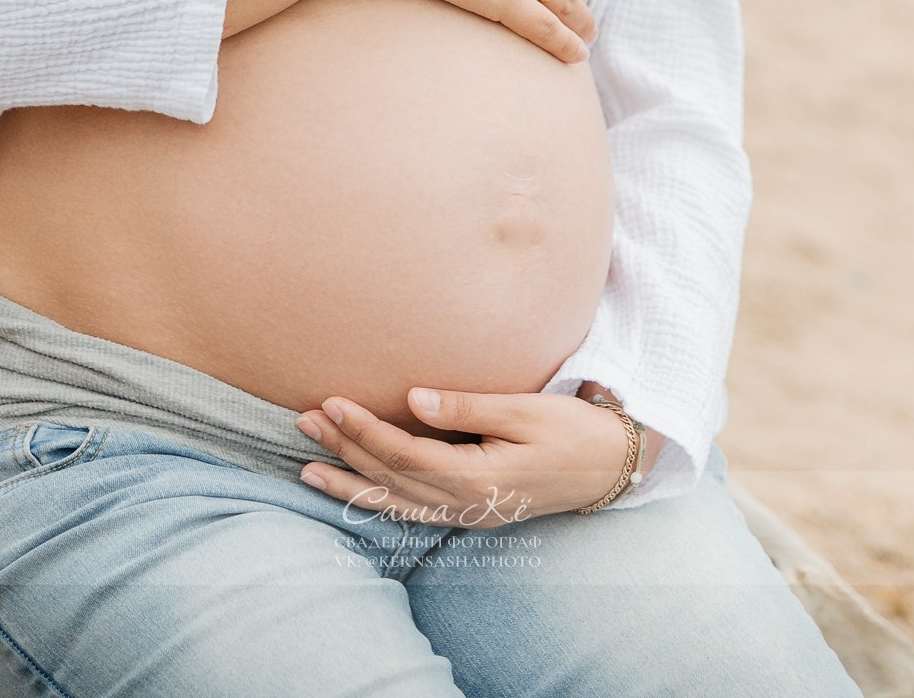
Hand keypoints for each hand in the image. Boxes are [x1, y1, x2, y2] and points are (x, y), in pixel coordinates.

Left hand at [292, 384, 664, 522]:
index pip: (405, 454)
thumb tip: (414, 399)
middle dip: (345, 450)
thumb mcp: (524, 409)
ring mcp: (468, 514)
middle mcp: (466, 504)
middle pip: (392, 479)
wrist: (610, 466)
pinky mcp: (471, 513)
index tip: (332, 403)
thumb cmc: (571, 429)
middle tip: (303, 421)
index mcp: (478, 478)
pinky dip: (379, 502)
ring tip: (306, 467)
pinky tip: (354, 492)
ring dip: (350, 483)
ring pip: (396, 503)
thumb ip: (467, 407)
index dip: (365, 431)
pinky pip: (414, 513)